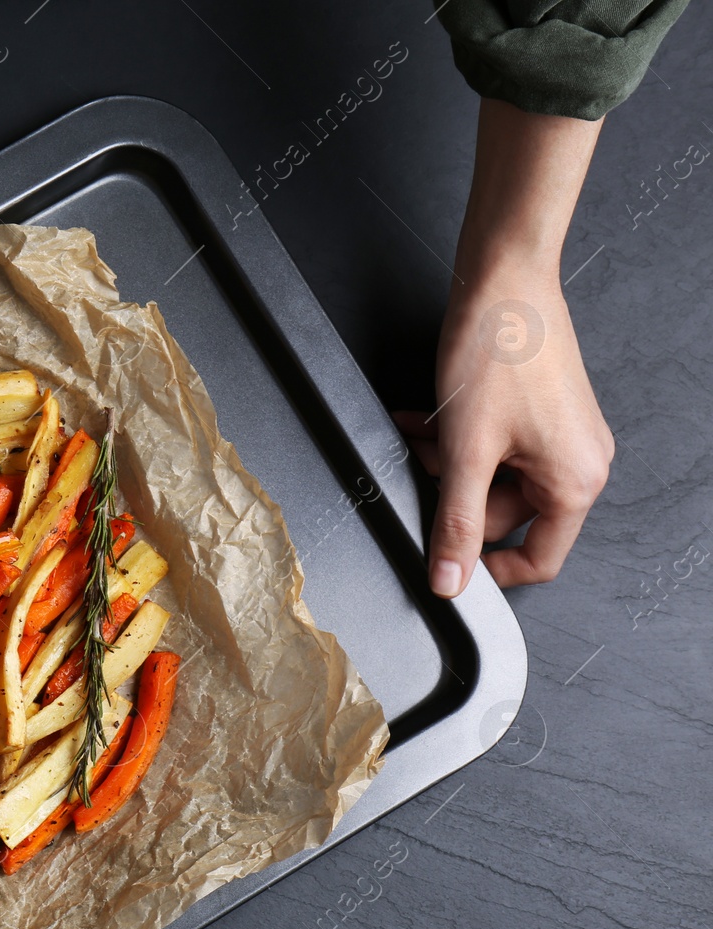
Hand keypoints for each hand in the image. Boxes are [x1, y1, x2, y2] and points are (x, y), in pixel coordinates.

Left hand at [393, 99, 612, 596]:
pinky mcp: (541, 412)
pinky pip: (495, 446)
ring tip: (416, 437)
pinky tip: (421, 420)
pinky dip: (458, 440)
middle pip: (508, 515)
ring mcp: (562, 436)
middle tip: (416, 474)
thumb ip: (455, 523)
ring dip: (447, 464)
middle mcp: (580, 462)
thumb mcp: (465, 451)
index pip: (539, 558)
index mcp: (576, 483)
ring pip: (493, 477)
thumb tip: (449, 581)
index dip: (488, 569)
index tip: (446, 566)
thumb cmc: (497, 353)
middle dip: (454, 497)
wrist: (503, 279)